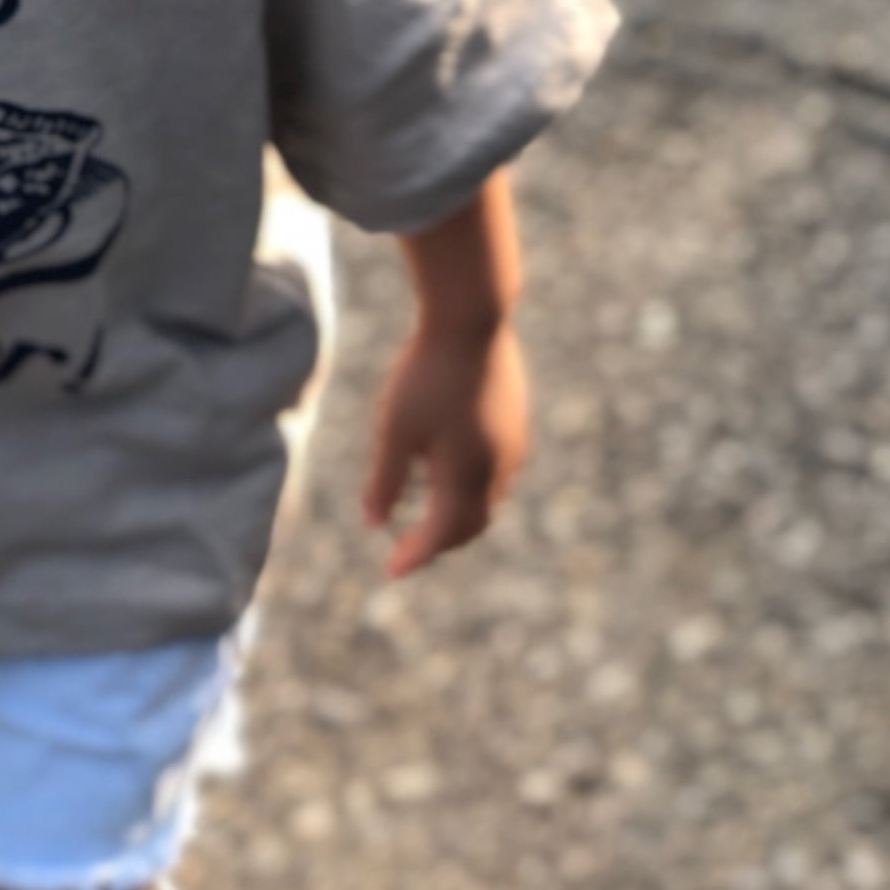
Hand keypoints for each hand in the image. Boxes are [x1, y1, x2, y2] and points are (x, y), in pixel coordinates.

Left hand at [362, 321, 530, 578]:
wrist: (471, 319)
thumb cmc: (426, 375)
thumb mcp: (395, 429)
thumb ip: (385, 480)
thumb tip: (373, 523)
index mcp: (467, 476)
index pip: (441, 534)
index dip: (415, 556)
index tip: (391, 570)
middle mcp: (497, 467)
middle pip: (471, 524)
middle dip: (440, 541)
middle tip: (409, 547)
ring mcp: (512, 442)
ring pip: (487, 497)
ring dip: (459, 514)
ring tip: (429, 511)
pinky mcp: (516, 419)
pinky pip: (496, 470)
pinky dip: (471, 485)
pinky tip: (451, 469)